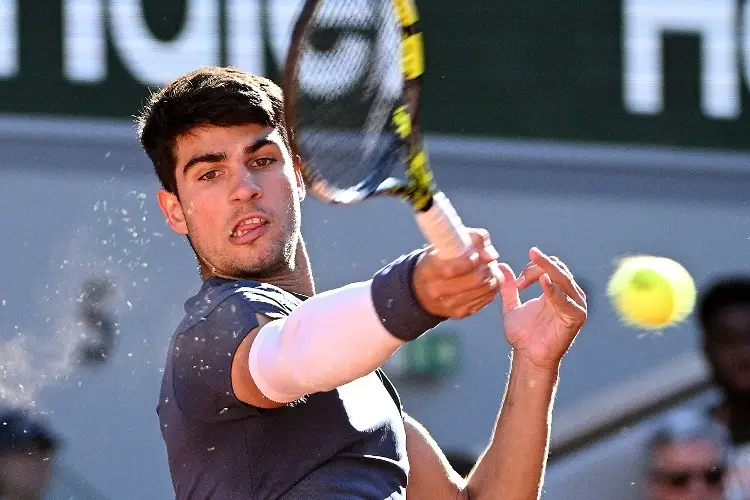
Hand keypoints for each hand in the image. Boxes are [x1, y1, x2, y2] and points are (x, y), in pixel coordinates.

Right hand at [412, 228, 501, 318]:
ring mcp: (449, 305)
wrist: (420, 291)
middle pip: (476, 279)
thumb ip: (470, 239)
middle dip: (487, 267)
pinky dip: (491, 288)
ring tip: (489, 268)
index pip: (453, 268)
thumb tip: (491, 254)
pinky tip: (487, 280)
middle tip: (488, 260)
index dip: (472, 259)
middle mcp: (437, 291)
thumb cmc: (436, 261)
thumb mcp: (444, 245)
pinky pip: (486, 299)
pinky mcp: (460, 313)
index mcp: (430, 270)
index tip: (477, 253)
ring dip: (493, 276)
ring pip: (485, 289)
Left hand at [496, 247, 586, 369]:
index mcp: (556, 289)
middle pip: (558, 268)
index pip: (549, 266)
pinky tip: (544, 282)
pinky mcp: (577, 315)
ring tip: (527, 277)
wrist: (528, 357)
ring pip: (563, 278)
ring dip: (545, 272)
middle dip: (537, 268)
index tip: (516, 283)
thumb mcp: (512, 306)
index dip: (532, 268)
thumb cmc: (523, 335)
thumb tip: (502, 265)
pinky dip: (555, 290)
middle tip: (520, 281)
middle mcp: (568, 294)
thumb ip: (508, 287)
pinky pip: (567, 299)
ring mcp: (575, 303)